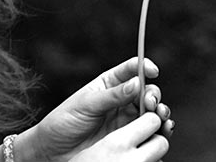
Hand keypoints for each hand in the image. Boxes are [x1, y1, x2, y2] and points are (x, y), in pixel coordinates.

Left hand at [19, 57, 172, 161]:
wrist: (53, 150)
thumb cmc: (64, 122)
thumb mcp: (85, 105)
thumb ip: (112, 96)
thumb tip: (137, 83)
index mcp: (108, 84)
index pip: (131, 69)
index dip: (144, 66)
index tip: (152, 70)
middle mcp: (121, 99)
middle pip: (147, 91)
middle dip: (154, 94)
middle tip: (151, 103)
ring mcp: (125, 118)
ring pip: (152, 111)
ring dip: (161, 112)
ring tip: (160, 117)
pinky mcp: (128, 137)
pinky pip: (148, 131)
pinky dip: (159, 129)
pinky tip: (162, 130)